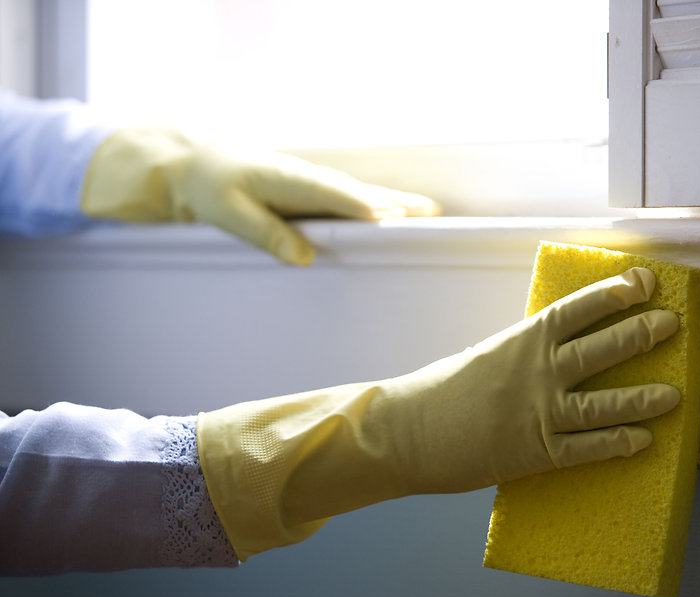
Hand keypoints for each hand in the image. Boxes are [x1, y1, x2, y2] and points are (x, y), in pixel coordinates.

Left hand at [82, 128, 439, 264]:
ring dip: (391, 201)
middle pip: (355, 191)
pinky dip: (374, 204)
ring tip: (425, 211)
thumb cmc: (211, 186)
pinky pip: (348, 198)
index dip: (358, 204)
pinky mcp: (311, 191)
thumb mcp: (227, 213)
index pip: (329, 193)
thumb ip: (265, 232)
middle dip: (392, 201)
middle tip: (428, 211)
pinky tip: (392, 213)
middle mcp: (306, 177)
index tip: (386, 215)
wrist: (197, 163)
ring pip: (357, 193)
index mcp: (286, 179)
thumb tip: (303, 256)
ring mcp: (311, 182)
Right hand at [197, 267, 680, 558]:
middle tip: (672, 324)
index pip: (577, 309)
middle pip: (602, 348)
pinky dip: (617, 444)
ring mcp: (539, 412)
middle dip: (642, 333)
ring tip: (675, 393)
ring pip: (604, 401)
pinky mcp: (536, 452)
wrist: (406, 432)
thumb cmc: (443, 391)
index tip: (645, 281)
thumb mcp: (488, 356)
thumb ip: (527, 351)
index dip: (614, 293)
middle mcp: (536, 371)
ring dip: (643, 396)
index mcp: (522, 340)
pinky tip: (644, 442)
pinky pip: (587, 448)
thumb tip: (564, 345)